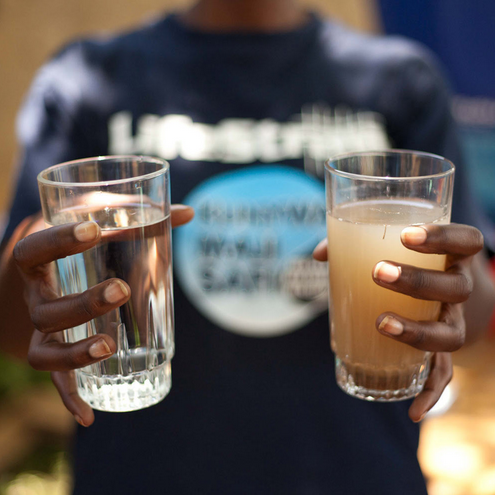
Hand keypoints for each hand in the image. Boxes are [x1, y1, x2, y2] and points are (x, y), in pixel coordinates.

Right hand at [14, 205, 193, 426]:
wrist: (29, 280)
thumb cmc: (69, 248)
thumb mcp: (90, 225)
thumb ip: (132, 217)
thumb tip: (187, 213)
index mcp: (36, 262)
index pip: (34, 250)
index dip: (59, 241)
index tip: (94, 230)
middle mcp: (33, 299)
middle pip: (46, 310)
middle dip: (82, 304)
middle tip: (122, 290)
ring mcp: (40, 331)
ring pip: (45, 351)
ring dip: (75, 355)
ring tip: (110, 347)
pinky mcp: (51, 353)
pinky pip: (56, 380)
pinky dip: (70, 399)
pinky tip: (90, 417)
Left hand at [313, 223, 483, 421]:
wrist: (438, 292)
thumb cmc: (406, 263)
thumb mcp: (388, 247)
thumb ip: (352, 245)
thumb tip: (318, 254)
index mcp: (452, 255)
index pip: (465, 240)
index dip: (443, 237)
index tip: (406, 236)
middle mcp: (459, 289)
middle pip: (454, 288)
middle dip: (418, 282)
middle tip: (379, 273)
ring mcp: (452, 321)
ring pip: (451, 334)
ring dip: (418, 332)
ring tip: (381, 323)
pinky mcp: (441, 351)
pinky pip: (442, 375)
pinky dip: (429, 394)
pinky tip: (411, 410)